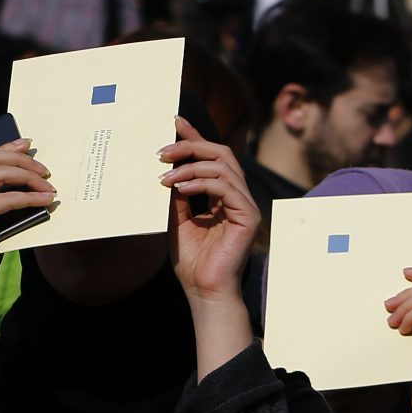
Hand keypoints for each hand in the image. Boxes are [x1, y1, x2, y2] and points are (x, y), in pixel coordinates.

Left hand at [159, 116, 260, 305]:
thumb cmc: (192, 262)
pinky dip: (201, 183)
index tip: (175, 121)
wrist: (204, 291)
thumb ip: (177, 194)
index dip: (195, 137)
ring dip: (190, 166)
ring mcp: (246, 206)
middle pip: (221, 154)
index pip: (212, 158)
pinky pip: (226, 187)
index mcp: (223, 197)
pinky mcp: (248, 217)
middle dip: (191, 147)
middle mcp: (238, 197)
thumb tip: (168, 166)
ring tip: (165, 177)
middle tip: (162, 152)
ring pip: (223, 167)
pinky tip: (180, 188)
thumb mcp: (177, 220)